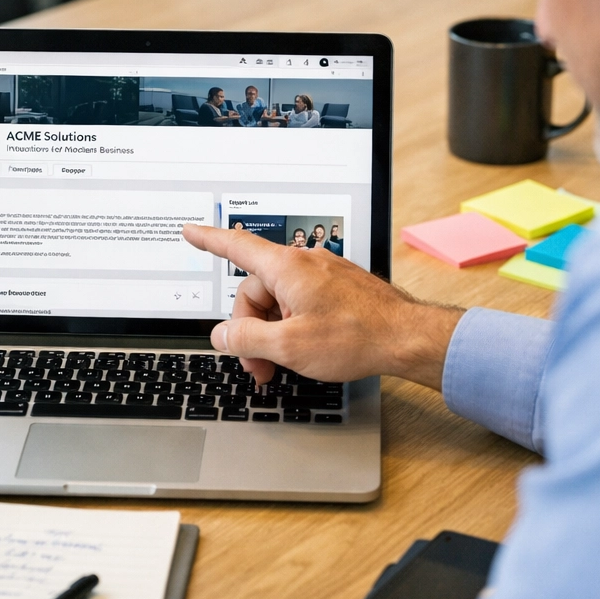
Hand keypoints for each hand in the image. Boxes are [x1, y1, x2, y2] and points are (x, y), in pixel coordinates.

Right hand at [182, 224, 461, 386]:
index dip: (209, 240)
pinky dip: (293, 326)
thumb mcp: (289, 346)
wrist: (407, 338)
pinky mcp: (338, 289)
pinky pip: (302, 302)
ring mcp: (324, 275)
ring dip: (273, 334)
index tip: (192, 232)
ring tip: (284, 365)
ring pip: (280, 301)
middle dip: (250, 330)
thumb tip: (222, 335)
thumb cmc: (357, 337)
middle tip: (259, 366)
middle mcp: (304, 264)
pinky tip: (305, 350)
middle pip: (256, 290)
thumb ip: (247, 338)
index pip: (237, 246)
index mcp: (287, 269)